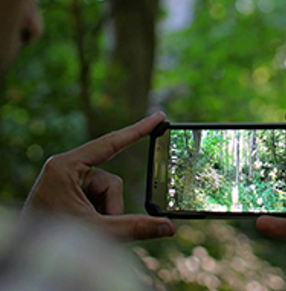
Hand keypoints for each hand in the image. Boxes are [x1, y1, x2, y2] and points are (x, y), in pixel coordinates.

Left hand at [24, 112, 175, 240]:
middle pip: (111, 182)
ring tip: (86, 232)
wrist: (25, 259)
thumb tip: (169, 227)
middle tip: (99, 228)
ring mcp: (69, 181)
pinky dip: (98, 216)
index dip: (138, 130)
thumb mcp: (98, 232)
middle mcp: (67, 168)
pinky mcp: (71, 192)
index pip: (111, 143)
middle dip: (110, 208)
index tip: (159, 117)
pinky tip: (84, 228)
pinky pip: (98, 200)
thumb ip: (136, 227)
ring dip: (104, 215)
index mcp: (66, 167)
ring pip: (107, 194)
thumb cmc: (51, 242)